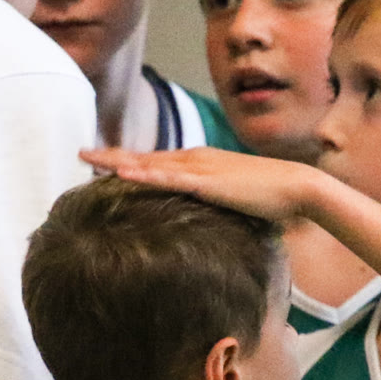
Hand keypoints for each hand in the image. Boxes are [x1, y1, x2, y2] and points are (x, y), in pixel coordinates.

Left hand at [82, 145, 323, 222]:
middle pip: (145, 157)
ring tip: (89, 158)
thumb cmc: (272, 199)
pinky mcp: (207, 181)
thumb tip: (206, 225)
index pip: (157, 162)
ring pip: (150, 163)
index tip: (103, 163)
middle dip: (112, 156)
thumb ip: (216, 207)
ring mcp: (199, 168)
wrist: (298, 188)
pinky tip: (122, 174)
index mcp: (200, 164)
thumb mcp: (234, 202)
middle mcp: (195, 160)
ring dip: (118, 160)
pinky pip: (168, 178)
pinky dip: (144, 175)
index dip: (128, 161)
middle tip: (82, 153)